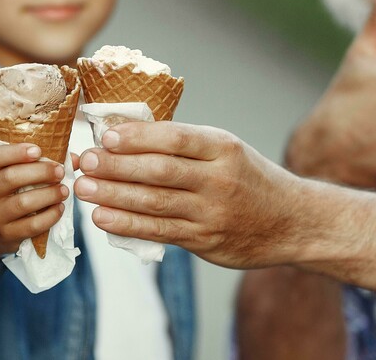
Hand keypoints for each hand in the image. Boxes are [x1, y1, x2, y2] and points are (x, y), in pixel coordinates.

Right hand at [0, 143, 67, 260]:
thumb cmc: (5, 195)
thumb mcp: (8, 175)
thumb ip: (37, 162)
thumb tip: (74, 159)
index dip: (16, 152)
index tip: (38, 150)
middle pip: (10, 177)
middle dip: (41, 172)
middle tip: (60, 171)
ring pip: (22, 203)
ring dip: (49, 194)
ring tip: (64, 190)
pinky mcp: (6, 236)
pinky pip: (32, 225)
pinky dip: (50, 216)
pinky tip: (59, 208)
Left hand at [73, 122, 302, 268]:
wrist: (292, 221)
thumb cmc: (249, 178)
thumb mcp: (227, 150)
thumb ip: (185, 145)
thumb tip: (125, 135)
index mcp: (224, 147)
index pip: (175, 138)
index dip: (137, 137)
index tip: (106, 135)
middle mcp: (220, 179)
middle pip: (159, 171)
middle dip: (116, 166)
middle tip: (84, 161)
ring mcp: (212, 213)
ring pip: (155, 203)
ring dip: (114, 196)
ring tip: (83, 189)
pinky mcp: (205, 240)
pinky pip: (160, 232)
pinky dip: (128, 224)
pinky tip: (103, 218)